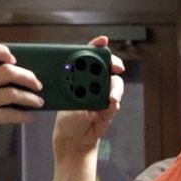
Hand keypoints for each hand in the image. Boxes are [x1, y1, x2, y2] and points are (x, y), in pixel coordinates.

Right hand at [0, 44, 46, 180]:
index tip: (13, 58)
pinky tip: (28, 118)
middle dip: (27, 76)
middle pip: (6, 71)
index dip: (2, 52)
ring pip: (11, 92)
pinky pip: (8, 114)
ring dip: (30, 97)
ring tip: (38, 101)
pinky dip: (22, 116)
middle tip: (36, 83)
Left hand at [50, 36, 126, 180]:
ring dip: (115, 89)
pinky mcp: (110, 108)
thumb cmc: (65, 118)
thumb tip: (86, 89)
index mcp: (80, 76)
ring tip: (111, 98)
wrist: (72, 139)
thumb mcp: (65, 102)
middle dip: (114, 64)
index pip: (90, 56)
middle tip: (115, 67)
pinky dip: (112, 103)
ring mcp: (104, 95)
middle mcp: (94, 83)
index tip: (102, 41)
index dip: (97, 46)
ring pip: (115, 84)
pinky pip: (114, 102)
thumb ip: (77, 94)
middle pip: (108, 67)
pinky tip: (109, 105)